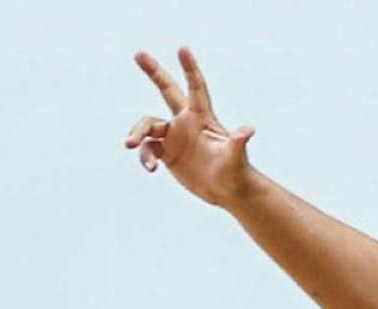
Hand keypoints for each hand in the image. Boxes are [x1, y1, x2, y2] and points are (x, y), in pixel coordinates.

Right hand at [125, 48, 256, 206]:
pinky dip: (144, 157)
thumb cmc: (236, 172)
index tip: (183, 48)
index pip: (196, 88)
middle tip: (138, 53)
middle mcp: (186, 122)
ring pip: (148, 126)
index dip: (190, 69)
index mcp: (202, 118)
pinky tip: (151, 169)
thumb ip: (238, 142)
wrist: (227, 191)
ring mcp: (174, 137)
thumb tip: (248, 129)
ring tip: (129, 144)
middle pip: (166, 90)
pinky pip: (147, 149)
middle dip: (154, 71)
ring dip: (137, 133)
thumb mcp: (235, 157)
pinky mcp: (166, 153)